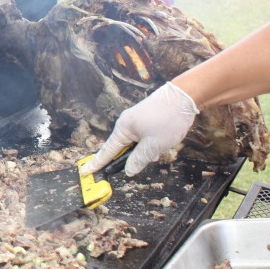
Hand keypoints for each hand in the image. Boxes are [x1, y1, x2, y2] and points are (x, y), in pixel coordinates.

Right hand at [79, 82, 198, 176]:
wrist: (184, 97)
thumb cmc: (168, 120)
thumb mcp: (153, 145)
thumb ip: (139, 160)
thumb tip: (128, 171)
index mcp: (123, 129)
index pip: (107, 151)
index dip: (97, 163)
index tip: (85, 172)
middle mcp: (126, 123)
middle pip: (122, 148)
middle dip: (133, 157)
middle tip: (145, 158)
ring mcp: (136, 120)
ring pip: (135, 143)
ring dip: (146, 150)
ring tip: (163, 143)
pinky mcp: (145, 119)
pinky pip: (143, 137)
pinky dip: (150, 143)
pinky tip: (164, 139)